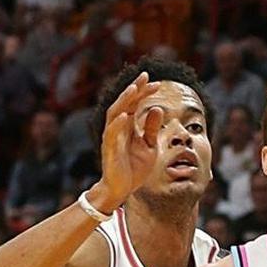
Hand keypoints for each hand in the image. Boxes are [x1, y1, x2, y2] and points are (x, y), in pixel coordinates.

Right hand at [88, 70, 164, 212]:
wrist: (120, 189)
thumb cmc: (133, 167)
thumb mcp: (148, 146)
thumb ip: (151, 128)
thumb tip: (158, 109)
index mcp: (128, 126)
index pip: (134, 104)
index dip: (144, 92)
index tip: (157, 83)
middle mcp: (118, 128)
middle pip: (124, 103)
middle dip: (134, 89)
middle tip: (145, 77)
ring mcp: (112, 137)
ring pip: (115, 113)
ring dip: (124, 101)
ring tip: (134, 89)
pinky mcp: (109, 149)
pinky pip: (111, 134)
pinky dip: (118, 124)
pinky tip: (126, 115)